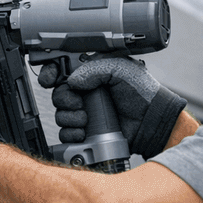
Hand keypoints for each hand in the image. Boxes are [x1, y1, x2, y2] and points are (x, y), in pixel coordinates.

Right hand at [39, 56, 186, 159]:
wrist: (152, 120)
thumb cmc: (142, 92)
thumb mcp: (121, 69)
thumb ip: (95, 68)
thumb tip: (72, 80)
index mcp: (91, 72)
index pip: (62, 69)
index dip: (51, 72)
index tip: (50, 79)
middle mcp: (86, 91)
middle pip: (58, 93)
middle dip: (63, 99)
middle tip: (78, 102)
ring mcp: (86, 111)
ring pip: (60, 114)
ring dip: (69, 117)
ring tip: (86, 119)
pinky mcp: (87, 131)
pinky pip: (66, 133)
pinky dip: (70, 133)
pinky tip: (83, 131)